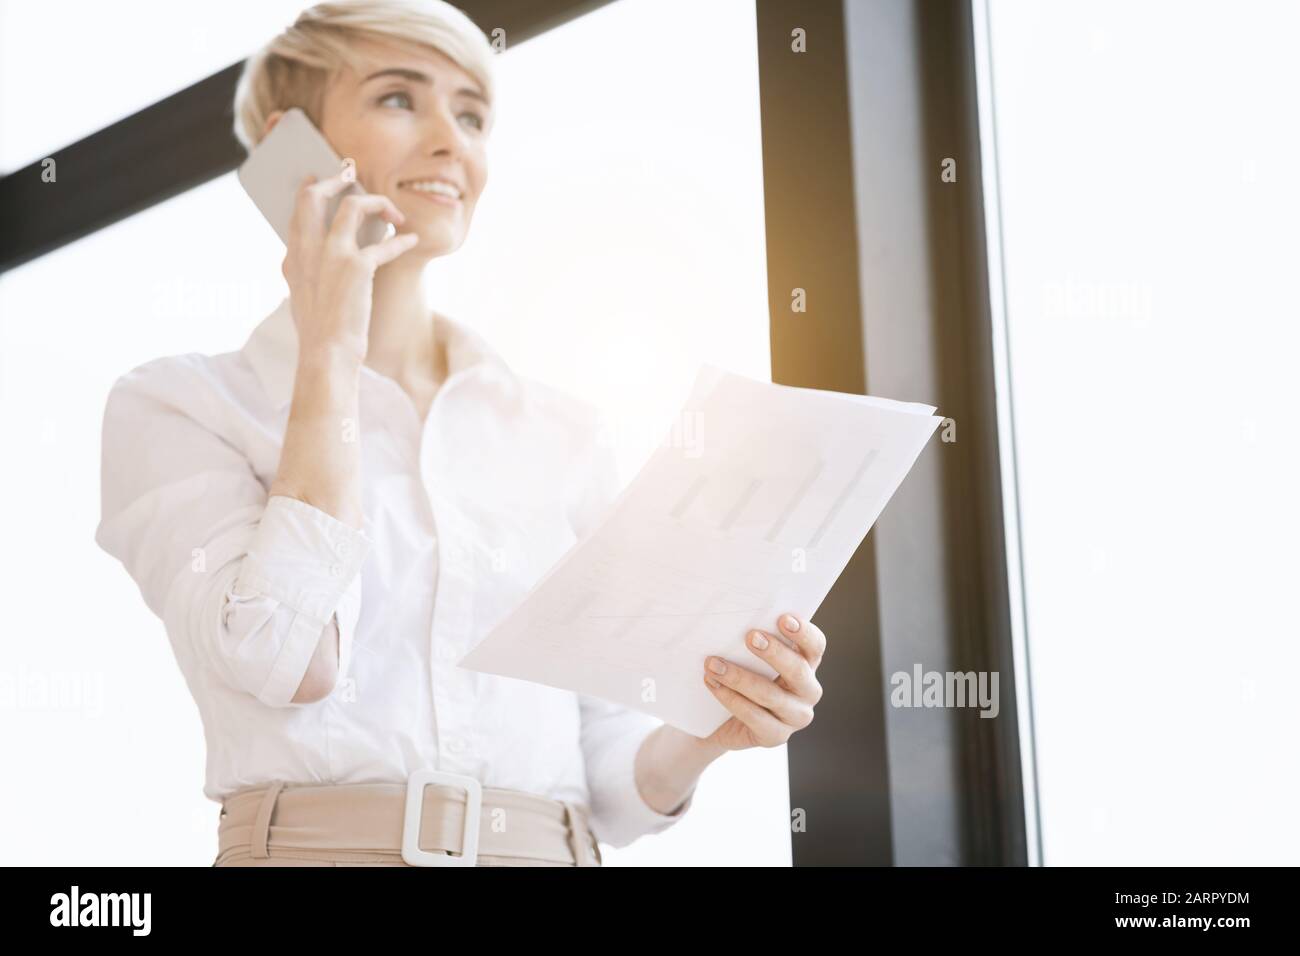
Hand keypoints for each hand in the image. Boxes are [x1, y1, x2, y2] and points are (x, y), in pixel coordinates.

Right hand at [281, 161, 417, 363]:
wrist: (326, 353)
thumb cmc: (320, 331)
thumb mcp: (303, 296)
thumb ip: (308, 271)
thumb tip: (323, 254)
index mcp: (292, 258)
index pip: (297, 211)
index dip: (311, 191)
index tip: (320, 181)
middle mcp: (306, 250)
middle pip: (314, 196)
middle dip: (335, 180)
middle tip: (352, 176)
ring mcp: (331, 256)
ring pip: (352, 207)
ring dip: (376, 203)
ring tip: (393, 212)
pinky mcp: (357, 268)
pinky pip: (385, 243)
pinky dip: (401, 240)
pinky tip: (411, 241)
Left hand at [701, 613, 824, 751]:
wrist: (719, 720)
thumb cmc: (739, 674)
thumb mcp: (748, 655)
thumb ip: (752, 639)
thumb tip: (735, 616)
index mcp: (807, 664)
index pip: (815, 646)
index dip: (803, 632)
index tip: (783, 618)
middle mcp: (808, 691)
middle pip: (798, 670)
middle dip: (774, 652)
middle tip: (749, 636)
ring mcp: (795, 717)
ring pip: (772, 695)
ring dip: (740, 677)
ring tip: (713, 663)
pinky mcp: (776, 737)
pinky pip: (755, 717)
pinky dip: (731, 699)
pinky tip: (713, 684)